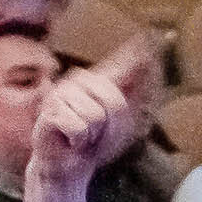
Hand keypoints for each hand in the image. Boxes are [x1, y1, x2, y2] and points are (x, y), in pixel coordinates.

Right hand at [30, 37, 160, 183]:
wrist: (69, 166)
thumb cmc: (92, 143)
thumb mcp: (118, 121)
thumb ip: (129, 93)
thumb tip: (146, 64)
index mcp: (98, 82)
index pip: (119, 64)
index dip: (135, 52)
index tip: (151, 35)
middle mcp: (79, 82)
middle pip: (113, 101)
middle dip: (110, 126)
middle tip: (96, 134)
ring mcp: (61, 94)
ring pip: (96, 116)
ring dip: (93, 136)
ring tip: (82, 137)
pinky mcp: (50, 111)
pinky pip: (80, 127)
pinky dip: (79, 141)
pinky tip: (70, 141)